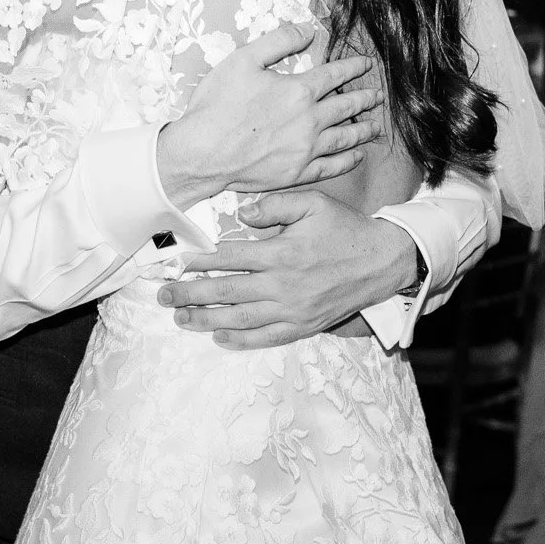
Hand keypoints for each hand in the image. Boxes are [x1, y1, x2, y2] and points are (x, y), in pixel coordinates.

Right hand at [155, 24, 383, 207]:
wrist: (202, 152)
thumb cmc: (217, 105)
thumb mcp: (243, 60)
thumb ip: (278, 41)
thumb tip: (307, 30)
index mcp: (298, 91)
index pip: (335, 75)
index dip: (354, 67)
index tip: (367, 64)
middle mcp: (309, 120)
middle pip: (346, 107)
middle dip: (365, 99)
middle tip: (378, 96)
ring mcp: (305, 149)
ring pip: (345, 137)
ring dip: (364, 129)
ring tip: (376, 125)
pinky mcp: (297, 173)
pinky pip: (331, 167)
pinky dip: (348, 161)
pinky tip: (357, 156)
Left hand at [160, 190, 416, 348]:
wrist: (381, 262)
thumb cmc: (345, 230)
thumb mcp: (313, 203)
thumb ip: (275, 205)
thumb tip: (242, 213)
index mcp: (281, 253)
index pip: (229, 258)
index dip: (200, 261)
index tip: (178, 263)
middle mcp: (282, 286)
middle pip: (225, 292)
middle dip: (189, 294)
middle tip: (163, 295)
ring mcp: (291, 310)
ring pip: (238, 319)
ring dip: (205, 319)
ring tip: (181, 318)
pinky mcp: (302, 326)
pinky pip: (264, 338)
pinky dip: (239, 340)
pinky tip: (219, 336)